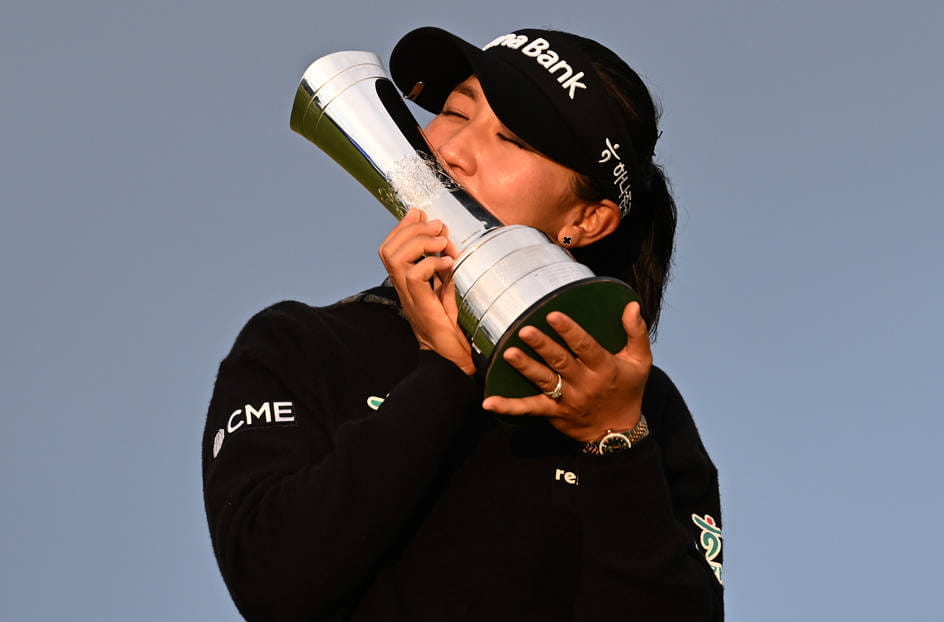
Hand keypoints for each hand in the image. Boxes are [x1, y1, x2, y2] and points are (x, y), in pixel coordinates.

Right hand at [378, 209, 474, 374]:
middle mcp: (403, 286)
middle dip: (410, 229)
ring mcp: (409, 296)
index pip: (391, 247)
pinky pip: (415, 276)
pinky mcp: (421, 304)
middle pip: (388, 249)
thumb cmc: (453, 324)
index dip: (402, 226)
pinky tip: (450, 263)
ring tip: (443, 242)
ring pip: (396, 258)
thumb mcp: (449, 287)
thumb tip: (447, 241)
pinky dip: (432, 263)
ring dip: (420, 242)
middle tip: (437, 226)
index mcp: (407, 280)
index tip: (421, 212)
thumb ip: (444, 266)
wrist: (454, 354)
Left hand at [481, 302, 651, 441]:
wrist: (617, 432)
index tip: (553, 315)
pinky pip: (529, 409)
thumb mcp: (640, 362)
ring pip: (544, 381)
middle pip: (561, 362)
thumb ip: (636, 332)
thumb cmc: (627, 390)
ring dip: (525, 367)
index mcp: (604, 368)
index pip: (586, 347)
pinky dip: (509, 407)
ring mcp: (567, 399)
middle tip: (525, 330)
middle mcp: (584, 383)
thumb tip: (631, 305)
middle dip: (542, 346)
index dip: (570, 331)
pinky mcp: (553, 413)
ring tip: (508, 353)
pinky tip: (489, 403)